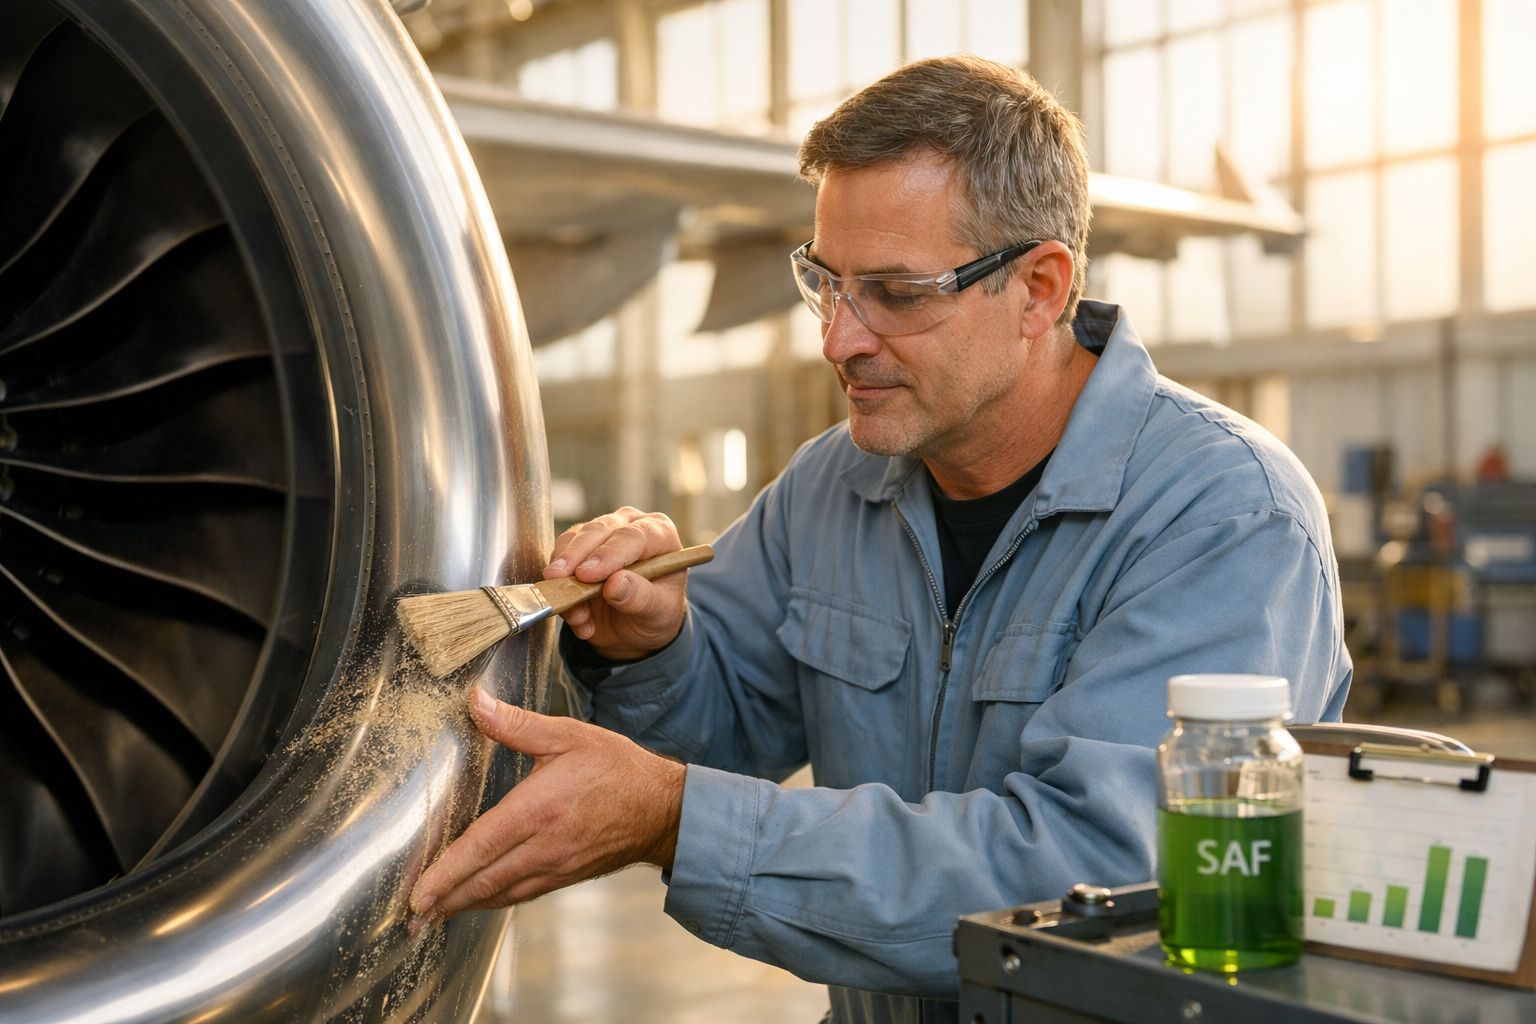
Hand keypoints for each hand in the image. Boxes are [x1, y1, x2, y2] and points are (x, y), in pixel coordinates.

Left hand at [409, 688, 684, 922]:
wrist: (664, 808)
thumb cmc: (618, 768)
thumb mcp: (569, 735)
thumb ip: (518, 724)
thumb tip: (476, 702)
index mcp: (539, 808)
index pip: (481, 845)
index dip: (446, 872)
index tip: (418, 892)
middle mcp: (544, 845)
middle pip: (483, 880)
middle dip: (444, 900)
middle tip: (411, 915)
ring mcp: (555, 866)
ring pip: (500, 893)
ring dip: (463, 905)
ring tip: (432, 914)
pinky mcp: (565, 876)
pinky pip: (521, 894)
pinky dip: (493, 900)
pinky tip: (478, 899)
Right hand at [545, 507, 688, 659]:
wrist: (636, 625)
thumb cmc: (655, 611)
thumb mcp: (658, 611)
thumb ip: (640, 597)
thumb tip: (614, 584)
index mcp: (660, 534)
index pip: (633, 536)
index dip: (609, 554)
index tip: (587, 574)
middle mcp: (630, 526)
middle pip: (598, 530)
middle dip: (576, 556)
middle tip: (559, 579)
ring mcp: (601, 533)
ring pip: (573, 541)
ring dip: (565, 577)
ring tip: (575, 614)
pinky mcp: (576, 547)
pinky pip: (558, 558)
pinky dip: (559, 587)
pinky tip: (575, 616)